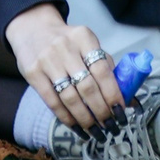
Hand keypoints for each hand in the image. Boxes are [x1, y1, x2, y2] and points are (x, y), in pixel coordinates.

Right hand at [4, 2, 121, 132]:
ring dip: (85, 119)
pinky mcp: (32, 73)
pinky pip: (52, 101)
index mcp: (84, 38)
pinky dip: (66, 118)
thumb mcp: (87, 44)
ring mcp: (47, 60)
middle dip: (102, 111)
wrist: (32, 28)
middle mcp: (65, 48)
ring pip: (70, 98)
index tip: (121, 111)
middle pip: (87, 87)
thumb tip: (127, 99)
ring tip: (96, 131)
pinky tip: (77, 127)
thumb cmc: (66, 42)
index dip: (113, 94)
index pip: (103, 70)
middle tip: (111, 126)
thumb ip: (105, 67)